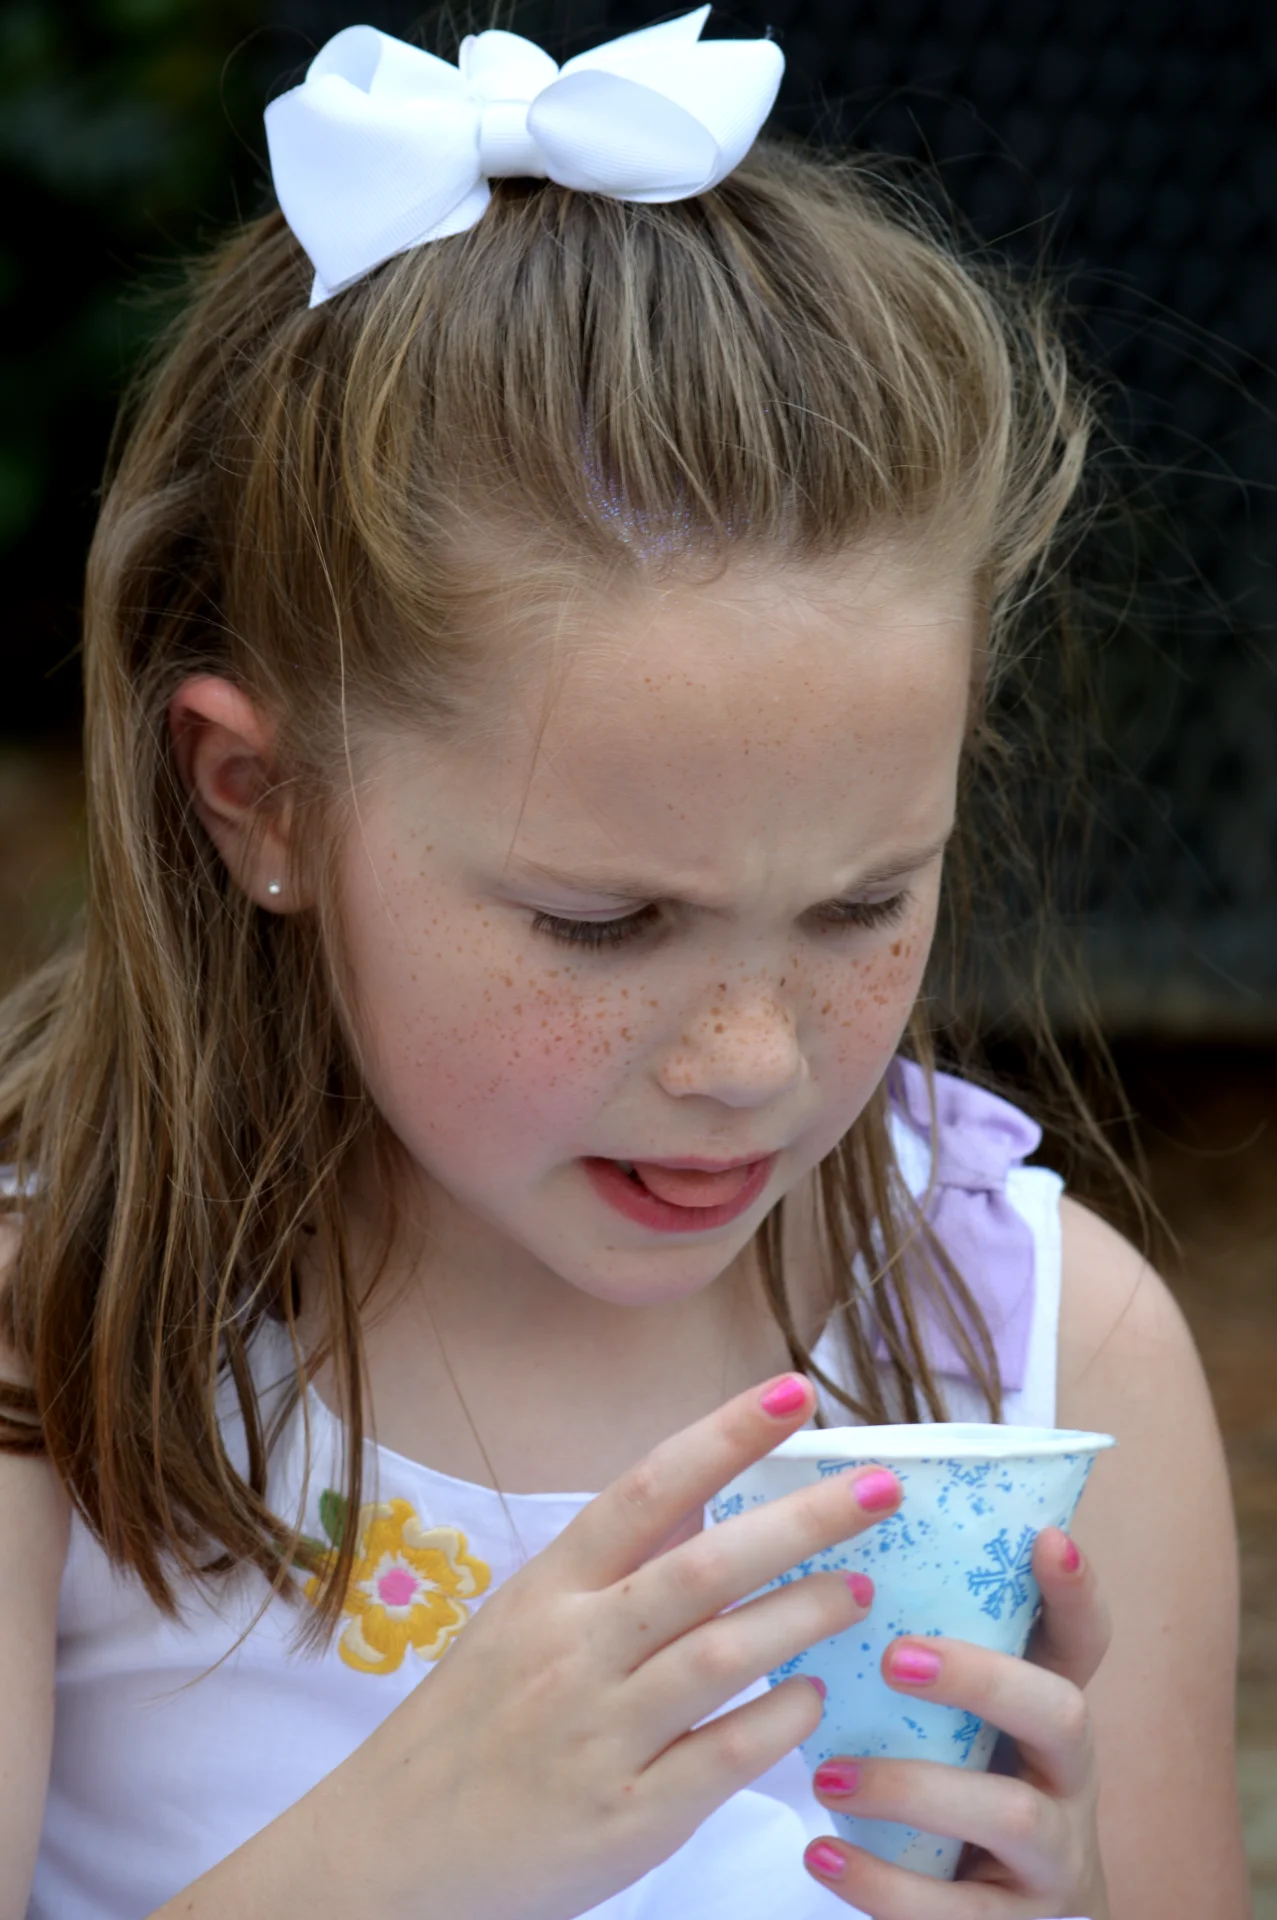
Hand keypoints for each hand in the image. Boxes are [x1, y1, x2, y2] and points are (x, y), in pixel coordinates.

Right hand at [314, 1373, 900, 1919]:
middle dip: (803, 1520)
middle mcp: (572, 1652)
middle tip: (883, 1489)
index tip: (794, 1391)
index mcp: (546, 1591)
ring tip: (859, 1588)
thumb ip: (607, 1567)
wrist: (387, 1859)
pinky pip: (725, 1757)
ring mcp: (599, 1736)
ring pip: (723, 1655)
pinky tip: (812, 1696)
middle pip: (705, 1566)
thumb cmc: (466, 1728)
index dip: (725, 1434)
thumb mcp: (517, 1625)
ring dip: (804, 1615)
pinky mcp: (626, 1820)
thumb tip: (703, 1493)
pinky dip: (779, 1719)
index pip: (647, 1488)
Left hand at [801, 1527, 1112, 1918]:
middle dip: (982, 1679)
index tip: (1043, 1538)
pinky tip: (822, 1853)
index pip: (1083, 1639)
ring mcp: (1052, 1857)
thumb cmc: (959, 1781)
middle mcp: (1067, 1775)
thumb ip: (926, 1648)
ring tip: (828, 1775)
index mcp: (1050, 1707)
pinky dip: (884, 1883)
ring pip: (1011, 1816)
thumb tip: (831, 1550)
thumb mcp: (962, 1718)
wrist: (999, 1914)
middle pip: (1062, 1713)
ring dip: (912, 1788)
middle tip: (896, 1658)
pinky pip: (957, 1912)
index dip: (1075, 1591)